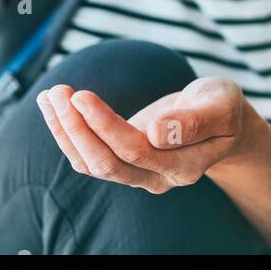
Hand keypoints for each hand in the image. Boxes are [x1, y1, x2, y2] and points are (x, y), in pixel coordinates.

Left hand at [35, 78, 253, 193]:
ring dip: (65, 130)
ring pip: (90, 163)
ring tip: (49, 94)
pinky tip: (52, 105)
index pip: (136, 152)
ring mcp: (137, 173)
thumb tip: (159, 133)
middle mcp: (158, 177)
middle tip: (59, 91)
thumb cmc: (221, 107)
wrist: (218, 119)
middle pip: (106, 164)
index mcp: (185, 166)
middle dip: (77, 129)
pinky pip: (87, 154)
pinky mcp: (121, 161)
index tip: (81, 95)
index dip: (105, 126)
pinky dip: (66, 131)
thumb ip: (196, 120)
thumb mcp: (221, 105)